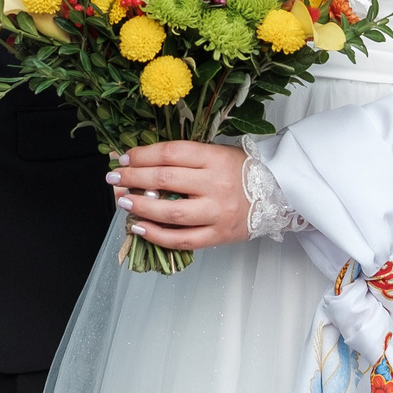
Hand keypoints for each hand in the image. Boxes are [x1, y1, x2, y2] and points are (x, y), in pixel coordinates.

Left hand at [111, 140, 250, 251]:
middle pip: (165, 179)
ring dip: (140, 206)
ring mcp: (217, 212)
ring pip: (170, 212)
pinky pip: (182, 239)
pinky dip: (156, 235)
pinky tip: (139, 227)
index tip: (125, 158)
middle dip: (133, 177)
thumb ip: (185, 159)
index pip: (170, 153)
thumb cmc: (242, 171)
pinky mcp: (218, 235)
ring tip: (123, 201)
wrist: (279, 193)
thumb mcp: (217, 154)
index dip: (142, 155)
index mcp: (215, 158)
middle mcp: (215, 184)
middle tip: (114, 177)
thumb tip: (143, 163)